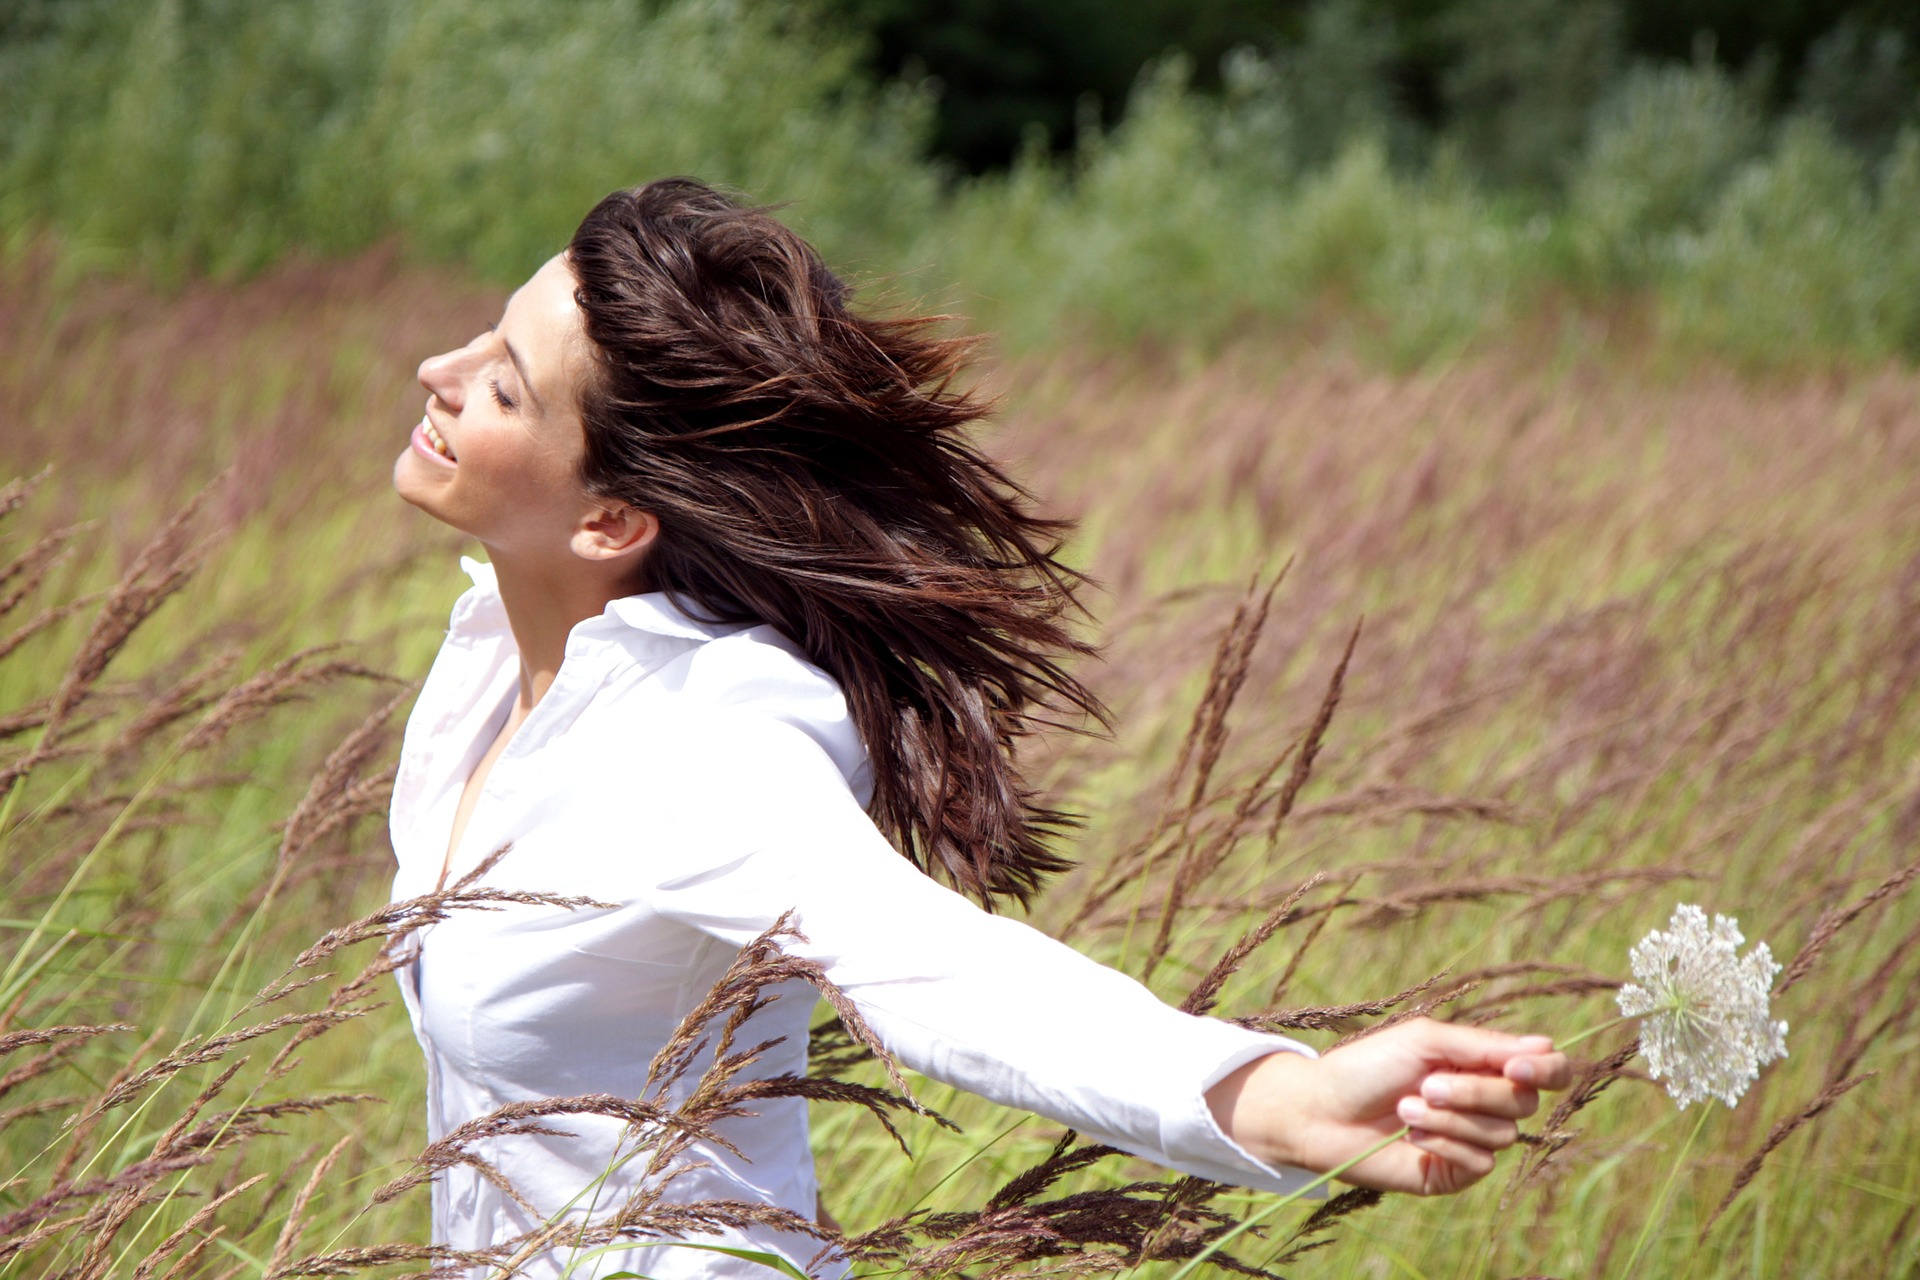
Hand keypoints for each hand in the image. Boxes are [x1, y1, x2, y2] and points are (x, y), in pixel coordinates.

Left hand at [1206, 1017, 1572, 1196]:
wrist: (1321, 1111)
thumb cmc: (1367, 1067)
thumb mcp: (1424, 1041)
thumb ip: (1483, 1046)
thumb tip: (1547, 1046)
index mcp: (1480, 1063)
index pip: (1545, 1069)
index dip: (1545, 1070)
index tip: (1516, 1067)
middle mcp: (1483, 1101)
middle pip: (1524, 1103)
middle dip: (1476, 1093)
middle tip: (1427, 1084)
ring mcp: (1471, 1139)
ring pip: (1501, 1134)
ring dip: (1449, 1118)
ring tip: (1405, 1108)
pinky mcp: (1455, 1172)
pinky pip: (1479, 1162)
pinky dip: (1444, 1143)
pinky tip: (1410, 1136)